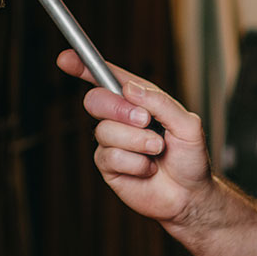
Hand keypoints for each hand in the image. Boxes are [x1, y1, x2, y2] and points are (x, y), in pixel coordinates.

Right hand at [57, 49, 212, 226]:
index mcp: (139, 100)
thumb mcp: (187, 125)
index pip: (108, 77)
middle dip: (119, 110)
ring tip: (157, 151)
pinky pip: (111, 156)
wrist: (190, 196)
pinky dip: (136, 163)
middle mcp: (121, 118)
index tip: (65, 59)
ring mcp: (113, 141)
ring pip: (106, 131)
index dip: (82, 66)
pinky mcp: (109, 165)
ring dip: (137, 141)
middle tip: (145, 121)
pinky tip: (147, 169)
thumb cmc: (191, 158)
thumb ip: (161, 103)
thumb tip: (130, 89)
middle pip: (96, 100)